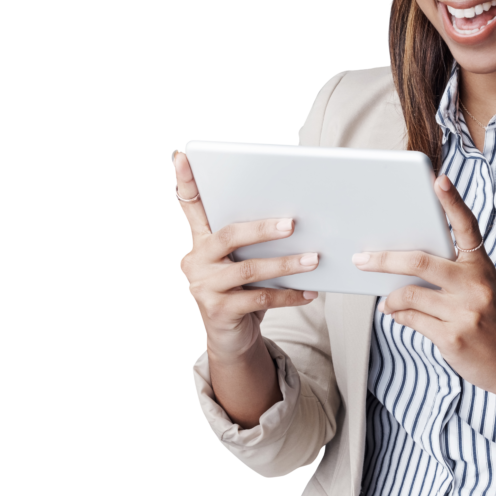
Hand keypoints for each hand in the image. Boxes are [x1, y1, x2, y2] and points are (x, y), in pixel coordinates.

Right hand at [174, 149, 319, 362]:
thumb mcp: (242, 261)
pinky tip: (308, 292)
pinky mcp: (217, 311)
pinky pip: (258, 298)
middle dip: (263, 228)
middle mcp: (196, 260)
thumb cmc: (242, 290)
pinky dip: (287, 294)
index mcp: (200, 240)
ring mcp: (203, 287)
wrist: (232, 338)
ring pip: (248, 269)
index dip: (186, 181)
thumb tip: (293, 217)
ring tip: (312, 259)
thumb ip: (251, 241)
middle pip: (229, 235)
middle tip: (292, 223)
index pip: (190, 205)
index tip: (183, 156)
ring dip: (285, 264)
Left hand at [353, 174, 495, 434]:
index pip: (467, 226)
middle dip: (383, 259)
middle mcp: (476, 284)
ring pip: (408, 295)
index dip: (452, 201)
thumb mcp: (480, 288)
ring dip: (391, 297)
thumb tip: (399, 268)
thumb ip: (449, 274)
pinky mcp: (453, 337)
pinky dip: (397, 316)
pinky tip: (394, 314)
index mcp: (482, 265)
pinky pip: (411, 320)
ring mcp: (465, 312)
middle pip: (419, 261)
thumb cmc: (492, 319)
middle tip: (361, 258)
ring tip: (387, 300)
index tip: (438, 179)